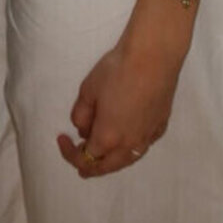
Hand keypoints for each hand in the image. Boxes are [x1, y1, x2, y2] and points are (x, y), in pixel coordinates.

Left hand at [57, 37, 177, 178]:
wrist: (153, 55)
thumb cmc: (117, 70)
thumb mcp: (87, 90)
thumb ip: (80, 115)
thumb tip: (84, 129)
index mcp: (107, 138)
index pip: (84, 158)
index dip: (69, 153)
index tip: (62, 139)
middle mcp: (129, 145)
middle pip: (107, 167)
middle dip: (89, 166)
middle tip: (79, 156)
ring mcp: (148, 137)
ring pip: (126, 160)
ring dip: (110, 159)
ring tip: (102, 150)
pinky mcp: (161, 126)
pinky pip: (142, 145)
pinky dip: (129, 147)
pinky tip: (126, 135)